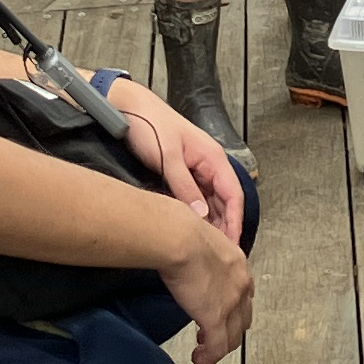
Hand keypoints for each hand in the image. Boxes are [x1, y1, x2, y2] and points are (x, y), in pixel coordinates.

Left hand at [110, 75, 249, 241]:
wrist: (127, 108)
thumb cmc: (149, 125)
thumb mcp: (168, 158)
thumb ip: (185, 187)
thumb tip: (201, 216)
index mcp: (213, 158)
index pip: (234, 196)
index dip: (235, 222)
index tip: (232, 245)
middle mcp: (209, 165)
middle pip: (225, 202)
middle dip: (225, 227)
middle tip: (219, 255)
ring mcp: (196, 169)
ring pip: (211, 202)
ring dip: (212, 224)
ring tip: (207, 249)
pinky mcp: (182, 173)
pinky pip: (196, 198)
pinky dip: (197, 215)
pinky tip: (192, 230)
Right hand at [160, 208, 255, 363]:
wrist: (180, 239)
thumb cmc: (181, 232)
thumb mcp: (199, 239)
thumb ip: (199, 253)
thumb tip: (184, 255)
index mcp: (237, 263)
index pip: (243, 292)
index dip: (233, 306)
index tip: (221, 312)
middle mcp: (241, 284)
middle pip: (243, 317)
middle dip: (229, 329)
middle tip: (212, 335)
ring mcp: (231, 303)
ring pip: (233, 336)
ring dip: (219, 346)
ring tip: (204, 351)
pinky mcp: (216, 318)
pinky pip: (217, 347)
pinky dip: (209, 358)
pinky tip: (199, 361)